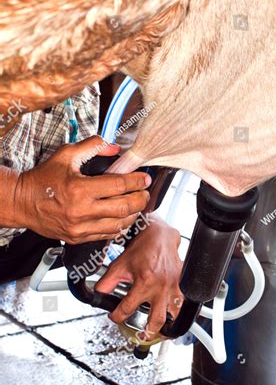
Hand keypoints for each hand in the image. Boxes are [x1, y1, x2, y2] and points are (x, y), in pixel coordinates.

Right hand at [15, 136, 151, 243]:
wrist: (21, 202)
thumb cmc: (43, 178)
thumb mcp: (66, 154)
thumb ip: (93, 146)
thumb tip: (115, 148)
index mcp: (79, 189)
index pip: (119, 185)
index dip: (136, 181)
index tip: (145, 178)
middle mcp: (81, 211)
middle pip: (124, 208)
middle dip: (140, 199)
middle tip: (145, 192)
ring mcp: (80, 228)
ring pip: (119, 225)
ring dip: (133, 214)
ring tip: (137, 204)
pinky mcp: (78, 238)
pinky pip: (107, 235)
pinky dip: (119, 226)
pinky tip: (123, 217)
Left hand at [94, 213, 182, 338]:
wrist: (159, 235)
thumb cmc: (142, 248)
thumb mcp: (120, 265)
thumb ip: (107, 282)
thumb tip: (98, 294)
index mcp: (144, 282)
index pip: (127, 309)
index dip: (117, 316)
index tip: (115, 316)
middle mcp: (160, 286)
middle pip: (156, 321)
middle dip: (147, 332)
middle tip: (141, 335)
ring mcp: (173, 286)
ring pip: (174, 314)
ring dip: (166, 323)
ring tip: (157, 328)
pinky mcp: (182, 283)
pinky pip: (182, 302)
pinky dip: (177, 309)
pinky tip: (170, 312)